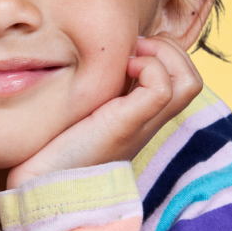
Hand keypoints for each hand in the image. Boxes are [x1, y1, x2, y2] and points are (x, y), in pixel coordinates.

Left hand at [6, 35, 203, 190]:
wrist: (38, 181)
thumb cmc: (52, 146)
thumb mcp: (82, 108)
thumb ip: (97, 88)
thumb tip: (99, 54)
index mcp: (140, 116)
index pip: (182, 78)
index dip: (165, 52)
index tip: (131, 50)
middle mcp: (148, 122)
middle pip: (192, 78)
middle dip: (169, 48)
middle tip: (134, 49)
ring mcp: (141, 125)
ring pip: (188, 80)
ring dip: (163, 54)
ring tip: (131, 58)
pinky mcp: (126, 125)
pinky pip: (162, 87)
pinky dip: (149, 67)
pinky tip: (122, 71)